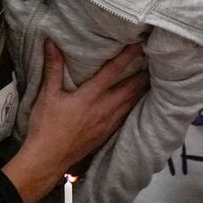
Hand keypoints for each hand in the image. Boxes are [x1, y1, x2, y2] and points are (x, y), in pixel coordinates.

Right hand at [9, 40, 147, 202]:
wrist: (48, 158)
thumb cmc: (46, 126)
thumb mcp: (47, 95)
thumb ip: (53, 68)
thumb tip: (52, 43)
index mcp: (90, 97)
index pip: (113, 72)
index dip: (127, 56)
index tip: (140, 45)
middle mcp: (104, 109)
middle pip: (130, 88)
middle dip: (143, 74)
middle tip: (157, 62)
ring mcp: (107, 123)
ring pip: (131, 103)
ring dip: (142, 90)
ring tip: (152, 80)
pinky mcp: (107, 134)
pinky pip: (126, 117)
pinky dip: (135, 107)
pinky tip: (138, 103)